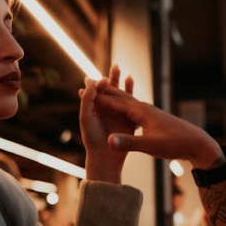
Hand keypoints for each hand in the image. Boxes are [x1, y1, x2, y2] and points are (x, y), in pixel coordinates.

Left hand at [80, 64, 134, 181]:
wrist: (105, 159)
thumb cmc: (93, 139)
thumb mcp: (86, 118)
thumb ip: (87, 100)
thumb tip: (92, 82)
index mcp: (94, 109)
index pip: (96, 91)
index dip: (99, 83)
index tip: (102, 78)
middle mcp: (106, 111)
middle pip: (109, 91)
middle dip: (112, 79)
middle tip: (115, 66)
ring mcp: (117, 116)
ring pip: (121, 97)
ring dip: (123, 85)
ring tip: (127, 74)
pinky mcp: (128, 122)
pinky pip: (132, 107)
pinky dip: (133, 97)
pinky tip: (139, 93)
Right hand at [91, 80, 224, 169]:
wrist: (197, 143)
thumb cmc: (175, 143)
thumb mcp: (150, 146)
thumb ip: (128, 143)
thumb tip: (109, 141)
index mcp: (141, 112)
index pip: (114, 103)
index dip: (97, 98)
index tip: (81, 91)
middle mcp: (144, 108)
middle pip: (120, 96)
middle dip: (104, 90)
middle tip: (88, 81)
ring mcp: (150, 112)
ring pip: (128, 101)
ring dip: (114, 95)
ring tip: (104, 88)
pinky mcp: (154, 119)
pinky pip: (135, 108)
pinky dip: (125, 105)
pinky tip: (126, 106)